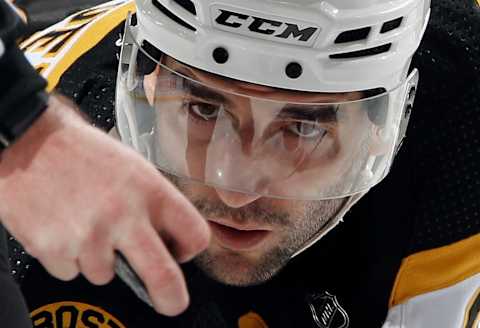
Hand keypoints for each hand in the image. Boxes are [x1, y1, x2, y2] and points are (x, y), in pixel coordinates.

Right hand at [0, 95, 209, 315]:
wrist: (29, 142)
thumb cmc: (83, 152)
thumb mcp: (133, 167)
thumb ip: (153, 204)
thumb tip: (165, 239)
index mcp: (150, 190)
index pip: (194, 234)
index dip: (189, 249)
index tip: (178, 254)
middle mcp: (124, 214)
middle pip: (164, 276)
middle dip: (171, 297)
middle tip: (171, 303)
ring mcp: (89, 235)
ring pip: (106, 274)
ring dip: (98, 259)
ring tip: (85, 223)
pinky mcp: (54, 249)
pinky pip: (72, 271)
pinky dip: (69, 257)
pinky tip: (64, 227)